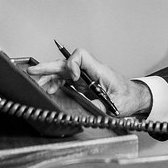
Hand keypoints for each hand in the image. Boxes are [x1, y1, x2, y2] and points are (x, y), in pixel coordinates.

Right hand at [26, 46, 152, 116]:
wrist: (134, 96)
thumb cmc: (127, 97)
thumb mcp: (116, 105)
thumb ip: (99, 107)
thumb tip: (84, 111)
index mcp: (99, 70)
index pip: (82, 56)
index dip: (72, 64)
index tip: (72, 78)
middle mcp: (90, 70)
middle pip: (66, 62)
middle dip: (49, 66)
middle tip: (33, 71)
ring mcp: (85, 76)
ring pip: (63, 70)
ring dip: (48, 76)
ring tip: (36, 83)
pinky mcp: (82, 83)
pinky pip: (65, 79)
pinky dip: (55, 83)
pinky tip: (48, 89)